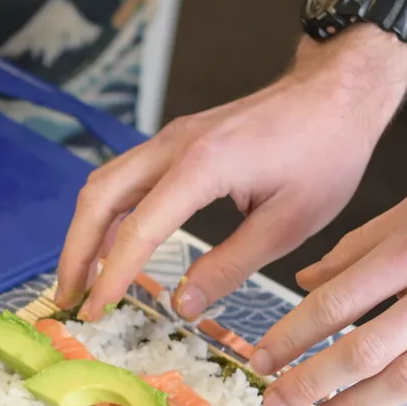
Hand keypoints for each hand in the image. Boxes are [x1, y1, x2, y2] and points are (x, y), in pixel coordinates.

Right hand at [56, 29, 406, 321]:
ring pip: (103, 184)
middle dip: (75, 253)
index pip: (138, 229)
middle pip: (98, 198)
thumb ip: (230, 266)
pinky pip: (124, 177)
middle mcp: (173, 146)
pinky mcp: (177, 140)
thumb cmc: (325, 153)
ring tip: (82, 280)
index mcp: (202, 167)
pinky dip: (107, 214)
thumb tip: (183, 304)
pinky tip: (112, 246)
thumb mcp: (287, 224)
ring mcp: (171, 138)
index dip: (112, 276)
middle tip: (68, 300)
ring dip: (85, 233)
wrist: (337, 92)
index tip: (95, 313)